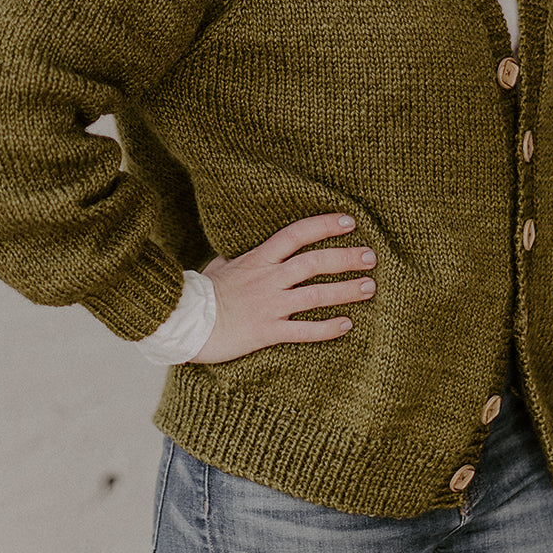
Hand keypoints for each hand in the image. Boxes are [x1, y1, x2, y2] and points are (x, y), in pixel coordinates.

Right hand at [190, 213, 375, 363]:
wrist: (182, 322)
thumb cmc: (200, 293)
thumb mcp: (218, 265)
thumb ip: (238, 257)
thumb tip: (242, 250)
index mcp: (258, 258)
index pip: (296, 234)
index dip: (324, 225)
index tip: (349, 221)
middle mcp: (267, 279)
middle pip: (313, 263)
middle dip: (344, 258)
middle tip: (371, 256)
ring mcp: (268, 305)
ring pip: (314, 296)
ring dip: (345, 291)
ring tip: (369, 287)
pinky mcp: (265, 332)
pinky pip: (302, 331)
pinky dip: (326, 329)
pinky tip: (347, 325)